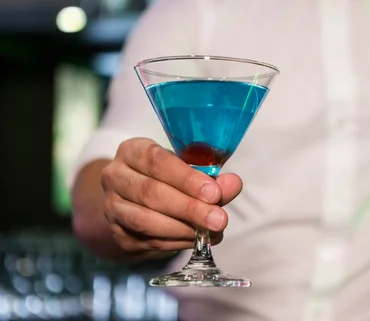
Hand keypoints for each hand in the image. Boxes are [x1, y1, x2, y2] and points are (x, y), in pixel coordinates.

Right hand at [100, 137, 242, 257]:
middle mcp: (115, 176)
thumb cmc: (167, 177)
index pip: (156, 161)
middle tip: (219, 219)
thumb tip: (233, 184)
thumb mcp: (188, 169)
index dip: (186, 178)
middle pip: (151, 193)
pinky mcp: (118, 234)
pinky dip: (177, 242)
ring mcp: (112, 207)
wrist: (136, 201)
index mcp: (132, 151)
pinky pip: (148, 240)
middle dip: (189, 208)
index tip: (213, 192)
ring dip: (183, 229)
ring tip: (211, 231)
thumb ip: (211, 177)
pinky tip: (198, 239)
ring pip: (145, 220)